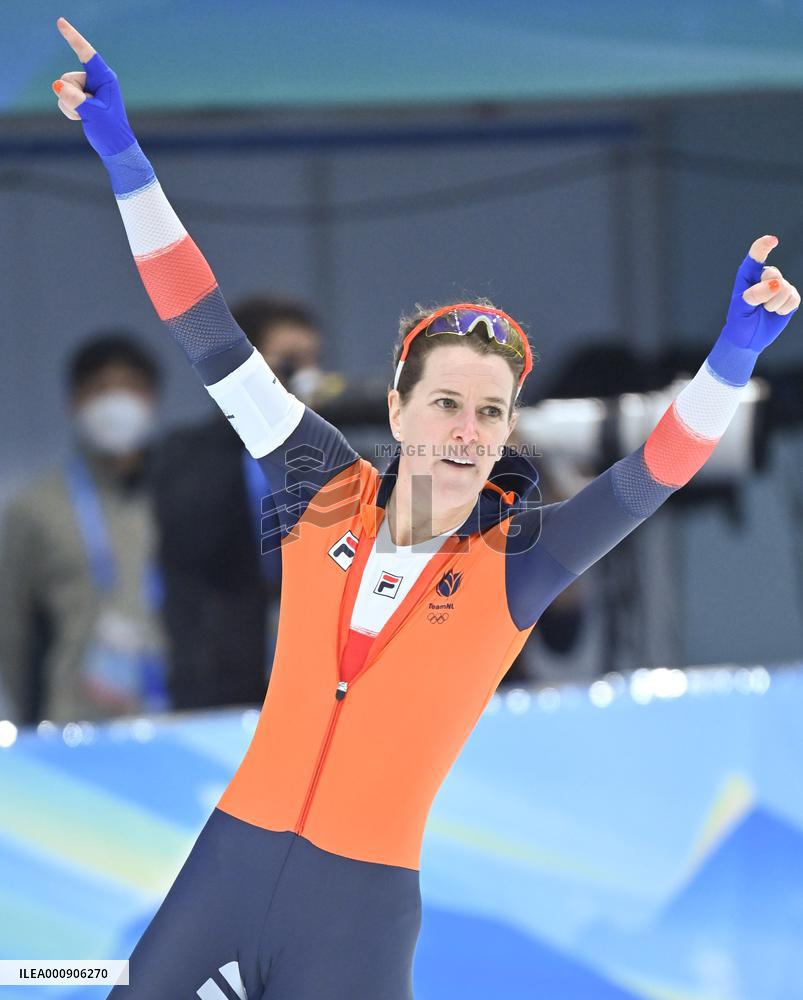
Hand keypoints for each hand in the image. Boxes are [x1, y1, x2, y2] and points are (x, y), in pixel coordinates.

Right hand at [51, 16, 135, 157]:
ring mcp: (88, 88)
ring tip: (88, 116)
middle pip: (68, 78)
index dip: (73, 38)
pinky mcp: (81, 97)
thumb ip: (75, 100)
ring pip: (63, 89)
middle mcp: (96, 80)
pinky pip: (63, 98)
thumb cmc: (110, 131)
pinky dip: (69, 111)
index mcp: (105, 78)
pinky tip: (83, 118)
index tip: (61, 23)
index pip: (86, 54)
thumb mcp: (93, 115)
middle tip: (90, 111)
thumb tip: (57, 85)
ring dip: (70, 105)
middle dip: (72, 96)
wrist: (115, 148)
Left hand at [722, 235, 799, 351]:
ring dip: (774, 305)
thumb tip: (776, 284)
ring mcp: (779, 285)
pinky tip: (775, 313)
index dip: (764, 246)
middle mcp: (764, 276)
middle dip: (767, 293)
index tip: (772, 241)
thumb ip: (754, 295)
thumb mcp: (741, 309)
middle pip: (774, 275)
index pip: (755, 257)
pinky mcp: (789, 296)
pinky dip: (784, 310)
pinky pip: (793, 299)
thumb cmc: (740, 320)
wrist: (749, 338)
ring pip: (784, 289)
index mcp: (747, 275)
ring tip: (764, 310)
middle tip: (757, 306)